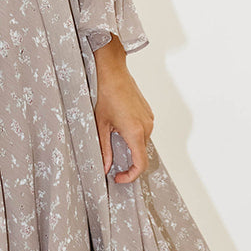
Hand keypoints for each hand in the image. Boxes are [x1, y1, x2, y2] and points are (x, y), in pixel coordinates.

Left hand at [93, 35, 153, 183]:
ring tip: (113, 136)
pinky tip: (119, 126)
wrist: (113, 72)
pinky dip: (133, 136)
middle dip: (127, 161)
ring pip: (141, 143)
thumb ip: (104, 149)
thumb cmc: (105, 95)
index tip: (118, 177)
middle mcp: (147, 127)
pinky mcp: (148, 114)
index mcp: (135, 132)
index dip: (130, 176)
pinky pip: (143, 132)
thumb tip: (105, 167)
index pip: (140, 164)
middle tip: (111, 161)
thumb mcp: (100, 125)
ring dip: (130, 146)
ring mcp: (149, 120)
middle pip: (141, 154)